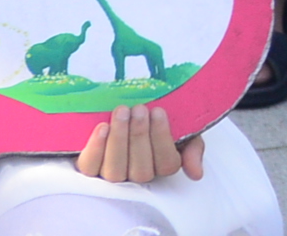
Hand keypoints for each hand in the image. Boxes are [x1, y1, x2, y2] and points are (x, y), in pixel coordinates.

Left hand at [76, 104, 203, 186]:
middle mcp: (136, 178)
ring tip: (122, 112)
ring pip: (115, 170)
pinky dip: (96, 148)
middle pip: (140, 170)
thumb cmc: (156, 124)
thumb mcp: (182, 132)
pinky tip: (102, 127)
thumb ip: (192, 149)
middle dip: (139, 136)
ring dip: (119, 140)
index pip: (166, 164)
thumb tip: (197, 174)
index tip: (158, 111)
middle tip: (139, 109)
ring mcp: (111, 175)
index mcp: (161, 168)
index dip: (161, 138)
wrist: (127, 115)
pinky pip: (90, 167)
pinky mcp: (89, 169)